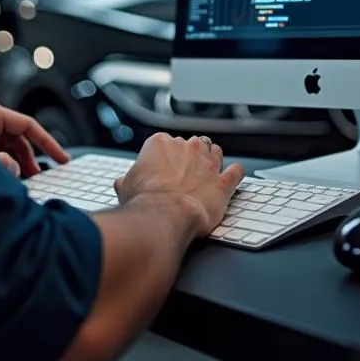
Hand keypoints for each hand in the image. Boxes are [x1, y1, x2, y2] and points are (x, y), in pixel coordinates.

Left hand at [0, 101, 69, 177]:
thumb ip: (2, 164)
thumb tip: (15, 170)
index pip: (30, 126)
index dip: (48, 143)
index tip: (61, 159)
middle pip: (18, 137)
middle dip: (29, 158)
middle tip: (37, 177)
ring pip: (6, 145)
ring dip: (15, 162)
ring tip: (18, 181)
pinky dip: (2, 163)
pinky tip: (2, 178)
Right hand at [114, 134, 243, 236]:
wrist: (164, 217)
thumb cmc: (145, 201)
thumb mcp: (126, 186)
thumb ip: (128, 180)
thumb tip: (122, 183)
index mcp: (161, 143)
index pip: (168, 143)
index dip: (168, 156)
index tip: (167, 167)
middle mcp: (187, 148)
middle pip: (193, 144)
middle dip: (192, 156)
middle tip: (187, 171)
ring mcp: (207, 164)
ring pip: (215, 151)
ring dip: (214, 158)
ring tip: (211, 168)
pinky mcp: (223, 183)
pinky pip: (236, 172)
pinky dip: (236, 172)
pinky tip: (235, 174)